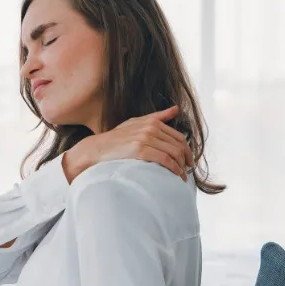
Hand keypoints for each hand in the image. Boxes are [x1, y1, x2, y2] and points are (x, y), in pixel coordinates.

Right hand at [63, 105, 193, 182]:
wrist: (96, 149)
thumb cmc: (115, 139)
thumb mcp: (135, 123)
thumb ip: (157, 117)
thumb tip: (176, 109)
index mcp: (152, 122)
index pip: (178, 136)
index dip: (187, 150)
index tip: (188, 161)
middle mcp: (150, 128)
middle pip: (178, 145)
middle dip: (186, 159)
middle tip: (187, 170)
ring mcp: (145, 138)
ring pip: (173, 153)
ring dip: (181, 166)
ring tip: (181, 176)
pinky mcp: (140, 149)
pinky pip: (165, 159)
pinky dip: (173, 169)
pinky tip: (175, 176)